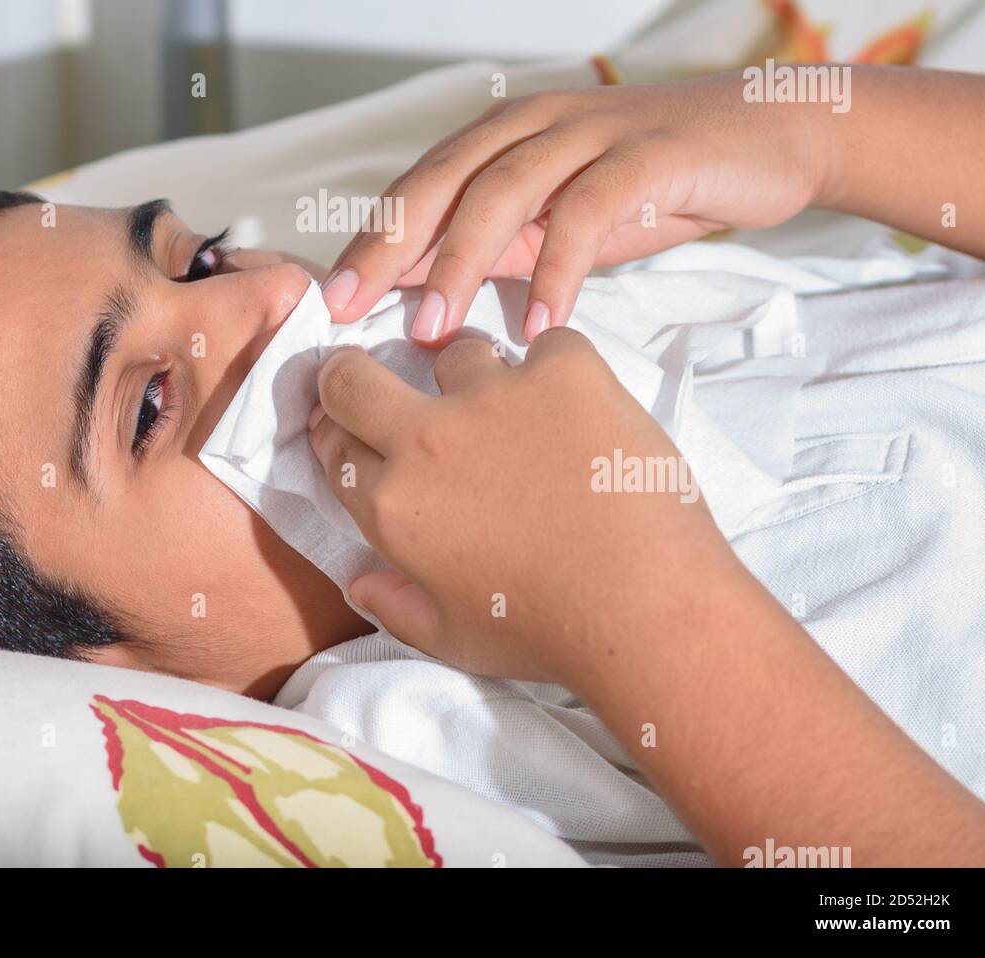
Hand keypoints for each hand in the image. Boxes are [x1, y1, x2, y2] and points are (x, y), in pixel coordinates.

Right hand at [306, 329, 747, 689]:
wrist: (649, 605)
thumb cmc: (548, 632)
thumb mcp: (454, 640)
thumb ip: (396, 606)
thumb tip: (358, 583)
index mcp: (394, 505)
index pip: (335, 446)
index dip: (338, 435)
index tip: (354, 432)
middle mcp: (429, 439)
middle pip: (353, 378)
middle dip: (351, 376)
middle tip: (380, 386)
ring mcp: (496, 393)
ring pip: (456, 353)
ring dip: (473, 379)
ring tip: (513, 415)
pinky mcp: (564, 368)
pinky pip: (547, 344)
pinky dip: (558, 372)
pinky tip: (580, 412)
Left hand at [320, 76, 828, 344]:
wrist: (769, 137)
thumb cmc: (656, 184)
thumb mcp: (564, 217)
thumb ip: (501, 244)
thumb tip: (423, 289)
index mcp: (507, 133)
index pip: (421, 186)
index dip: (371, 238)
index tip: (327, 298)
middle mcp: (536, 121)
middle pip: (444, 180)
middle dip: (390, 246)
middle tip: (350, 309)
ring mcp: (591, 130)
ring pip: (505, 189)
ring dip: (463, 262)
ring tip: (433, 331)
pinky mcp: (648, 151)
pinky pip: (590, 209)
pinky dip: (560, 267)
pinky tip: (541, 321)